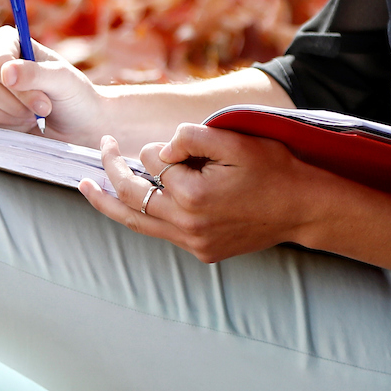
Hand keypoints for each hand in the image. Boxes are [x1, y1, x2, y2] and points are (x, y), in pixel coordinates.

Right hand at [0, 27, 104, 141]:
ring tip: (33, 115)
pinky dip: (0, 121)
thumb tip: (5, 72)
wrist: (79, 130)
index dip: (5, 67)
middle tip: (44, 107)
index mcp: (13, 43)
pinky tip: (20, 124)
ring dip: (10, 111)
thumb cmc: (74, 97)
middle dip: (16, 98)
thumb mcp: (62, 80)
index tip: (29, 87)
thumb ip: (35, 73)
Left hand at [81, 124, 321, 262]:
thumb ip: (189, 137)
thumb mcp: (233, 140)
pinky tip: (132, 204)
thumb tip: (157, 149)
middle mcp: (187, 225)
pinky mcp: (203, 253)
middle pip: (131, 196)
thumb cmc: (273, 168)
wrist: (304, 208)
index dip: (161, 146)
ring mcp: (194, 244)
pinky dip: (143, 216)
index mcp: (192, 195)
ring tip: (86, 186)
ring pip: (137, 223)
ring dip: (108, 203)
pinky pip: (161, 233)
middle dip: (111, 168)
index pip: (152, 162)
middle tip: (101, 147)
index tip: (178, 143)